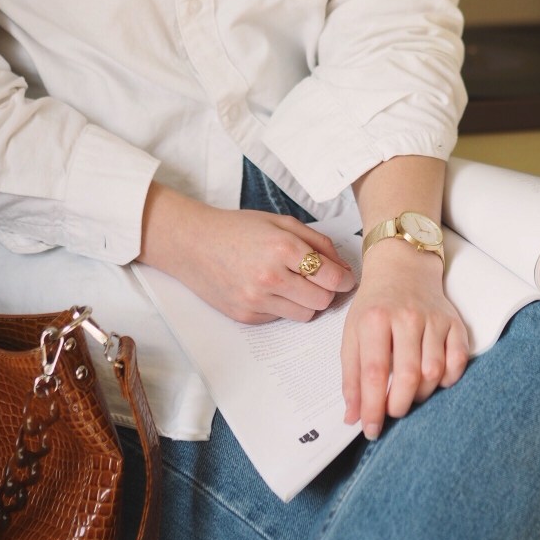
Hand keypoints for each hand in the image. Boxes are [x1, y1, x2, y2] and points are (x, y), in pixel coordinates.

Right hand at [139, 182, 355, 322]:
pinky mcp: (246, 315)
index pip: (331, 276)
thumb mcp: (281, 221)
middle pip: (322, 300)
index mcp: (283, 247)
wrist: (193, 243)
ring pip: (305, 314)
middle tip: (324, 281)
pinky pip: (281, 318)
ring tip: (297, 285)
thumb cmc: (238, 228)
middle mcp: (271, 277)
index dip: (345, 279)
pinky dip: (284, 306)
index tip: (347, 278)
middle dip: (328, 292)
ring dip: (309, 302)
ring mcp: (256, 300)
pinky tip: (273, 289)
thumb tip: (343, 265)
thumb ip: (317, 241)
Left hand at [340, 238, 469, 439]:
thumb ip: (350, 376)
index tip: (370, 430)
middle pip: (408, 376)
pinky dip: (449, 379)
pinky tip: (434, 380)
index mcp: (374, 319)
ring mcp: (433, 319)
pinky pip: (458, 361)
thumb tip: (352, 417)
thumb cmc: (374, 305)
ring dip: (421, 394)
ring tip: (409, 393)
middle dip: (398, 405)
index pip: (373, 373)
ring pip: (434, 372)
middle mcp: (406, 317)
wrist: (402, 267)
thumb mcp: (352, 333)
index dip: (372, 408)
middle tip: (392, 413)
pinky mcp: (454, 322)